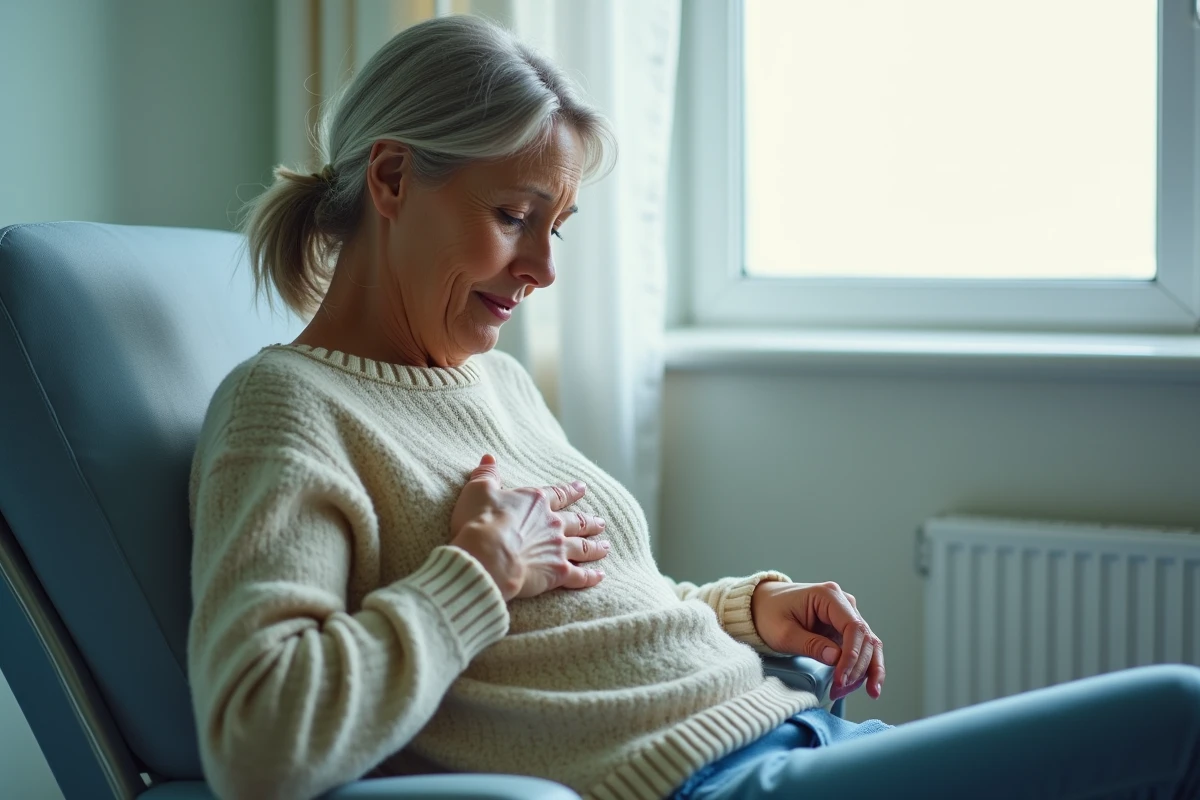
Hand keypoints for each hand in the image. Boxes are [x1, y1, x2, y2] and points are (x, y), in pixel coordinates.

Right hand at [449, 455, 608, 600]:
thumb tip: (488, 458)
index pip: (558, 494)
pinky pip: (580, 575)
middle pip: (577, 521)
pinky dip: (591, 576)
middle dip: (590, 522)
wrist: (487, 555)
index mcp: (536, 502)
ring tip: (605, 546)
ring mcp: (559, 548)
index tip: (582, 488)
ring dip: (595, 546)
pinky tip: (600, 576)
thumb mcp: (479, 491)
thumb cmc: (481, 522)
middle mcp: (553, 523)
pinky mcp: (558, 572)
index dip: (571, 491)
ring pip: (583, 547)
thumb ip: (486, 475)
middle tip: (601, 522)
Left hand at [751, 580, 884, 700]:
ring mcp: (846, 615)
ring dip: (866, 671)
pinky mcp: (844, 629)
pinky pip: (860, 649)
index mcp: (828, 596)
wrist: (761, 606)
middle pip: (865, 638)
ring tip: (860, 693)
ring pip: (869, 645)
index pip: (853, 627)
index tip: (841, 678)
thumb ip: (810, 645)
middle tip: (840, 690)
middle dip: (857, 668)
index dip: (852, 656)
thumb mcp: (783, 633)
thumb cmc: (769, 614)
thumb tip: (837, 659)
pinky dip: (862, 668)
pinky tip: (865, 686)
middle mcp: (843, 602)